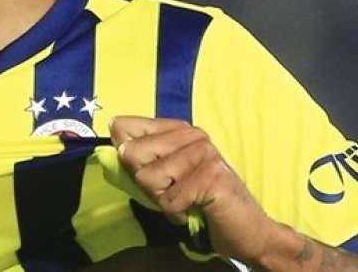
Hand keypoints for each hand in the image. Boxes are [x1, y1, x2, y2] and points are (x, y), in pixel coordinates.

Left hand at [109, 115, 279, 264]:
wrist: (248, 231)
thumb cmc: (203, 205)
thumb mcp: (164, 181)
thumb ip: (139, 164)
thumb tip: (110, 151)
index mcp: (178, 130)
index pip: (124, 127)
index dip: (125, 155)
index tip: (148, 172)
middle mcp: (192, 135)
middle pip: (132, 153)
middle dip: (146, 184)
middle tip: (175, 192)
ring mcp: (204, 152)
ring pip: (148, 178)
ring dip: (164, 201)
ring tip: (188, 201)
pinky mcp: (211, 176)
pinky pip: (168, 200)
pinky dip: (177, 214)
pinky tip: (197, 210)